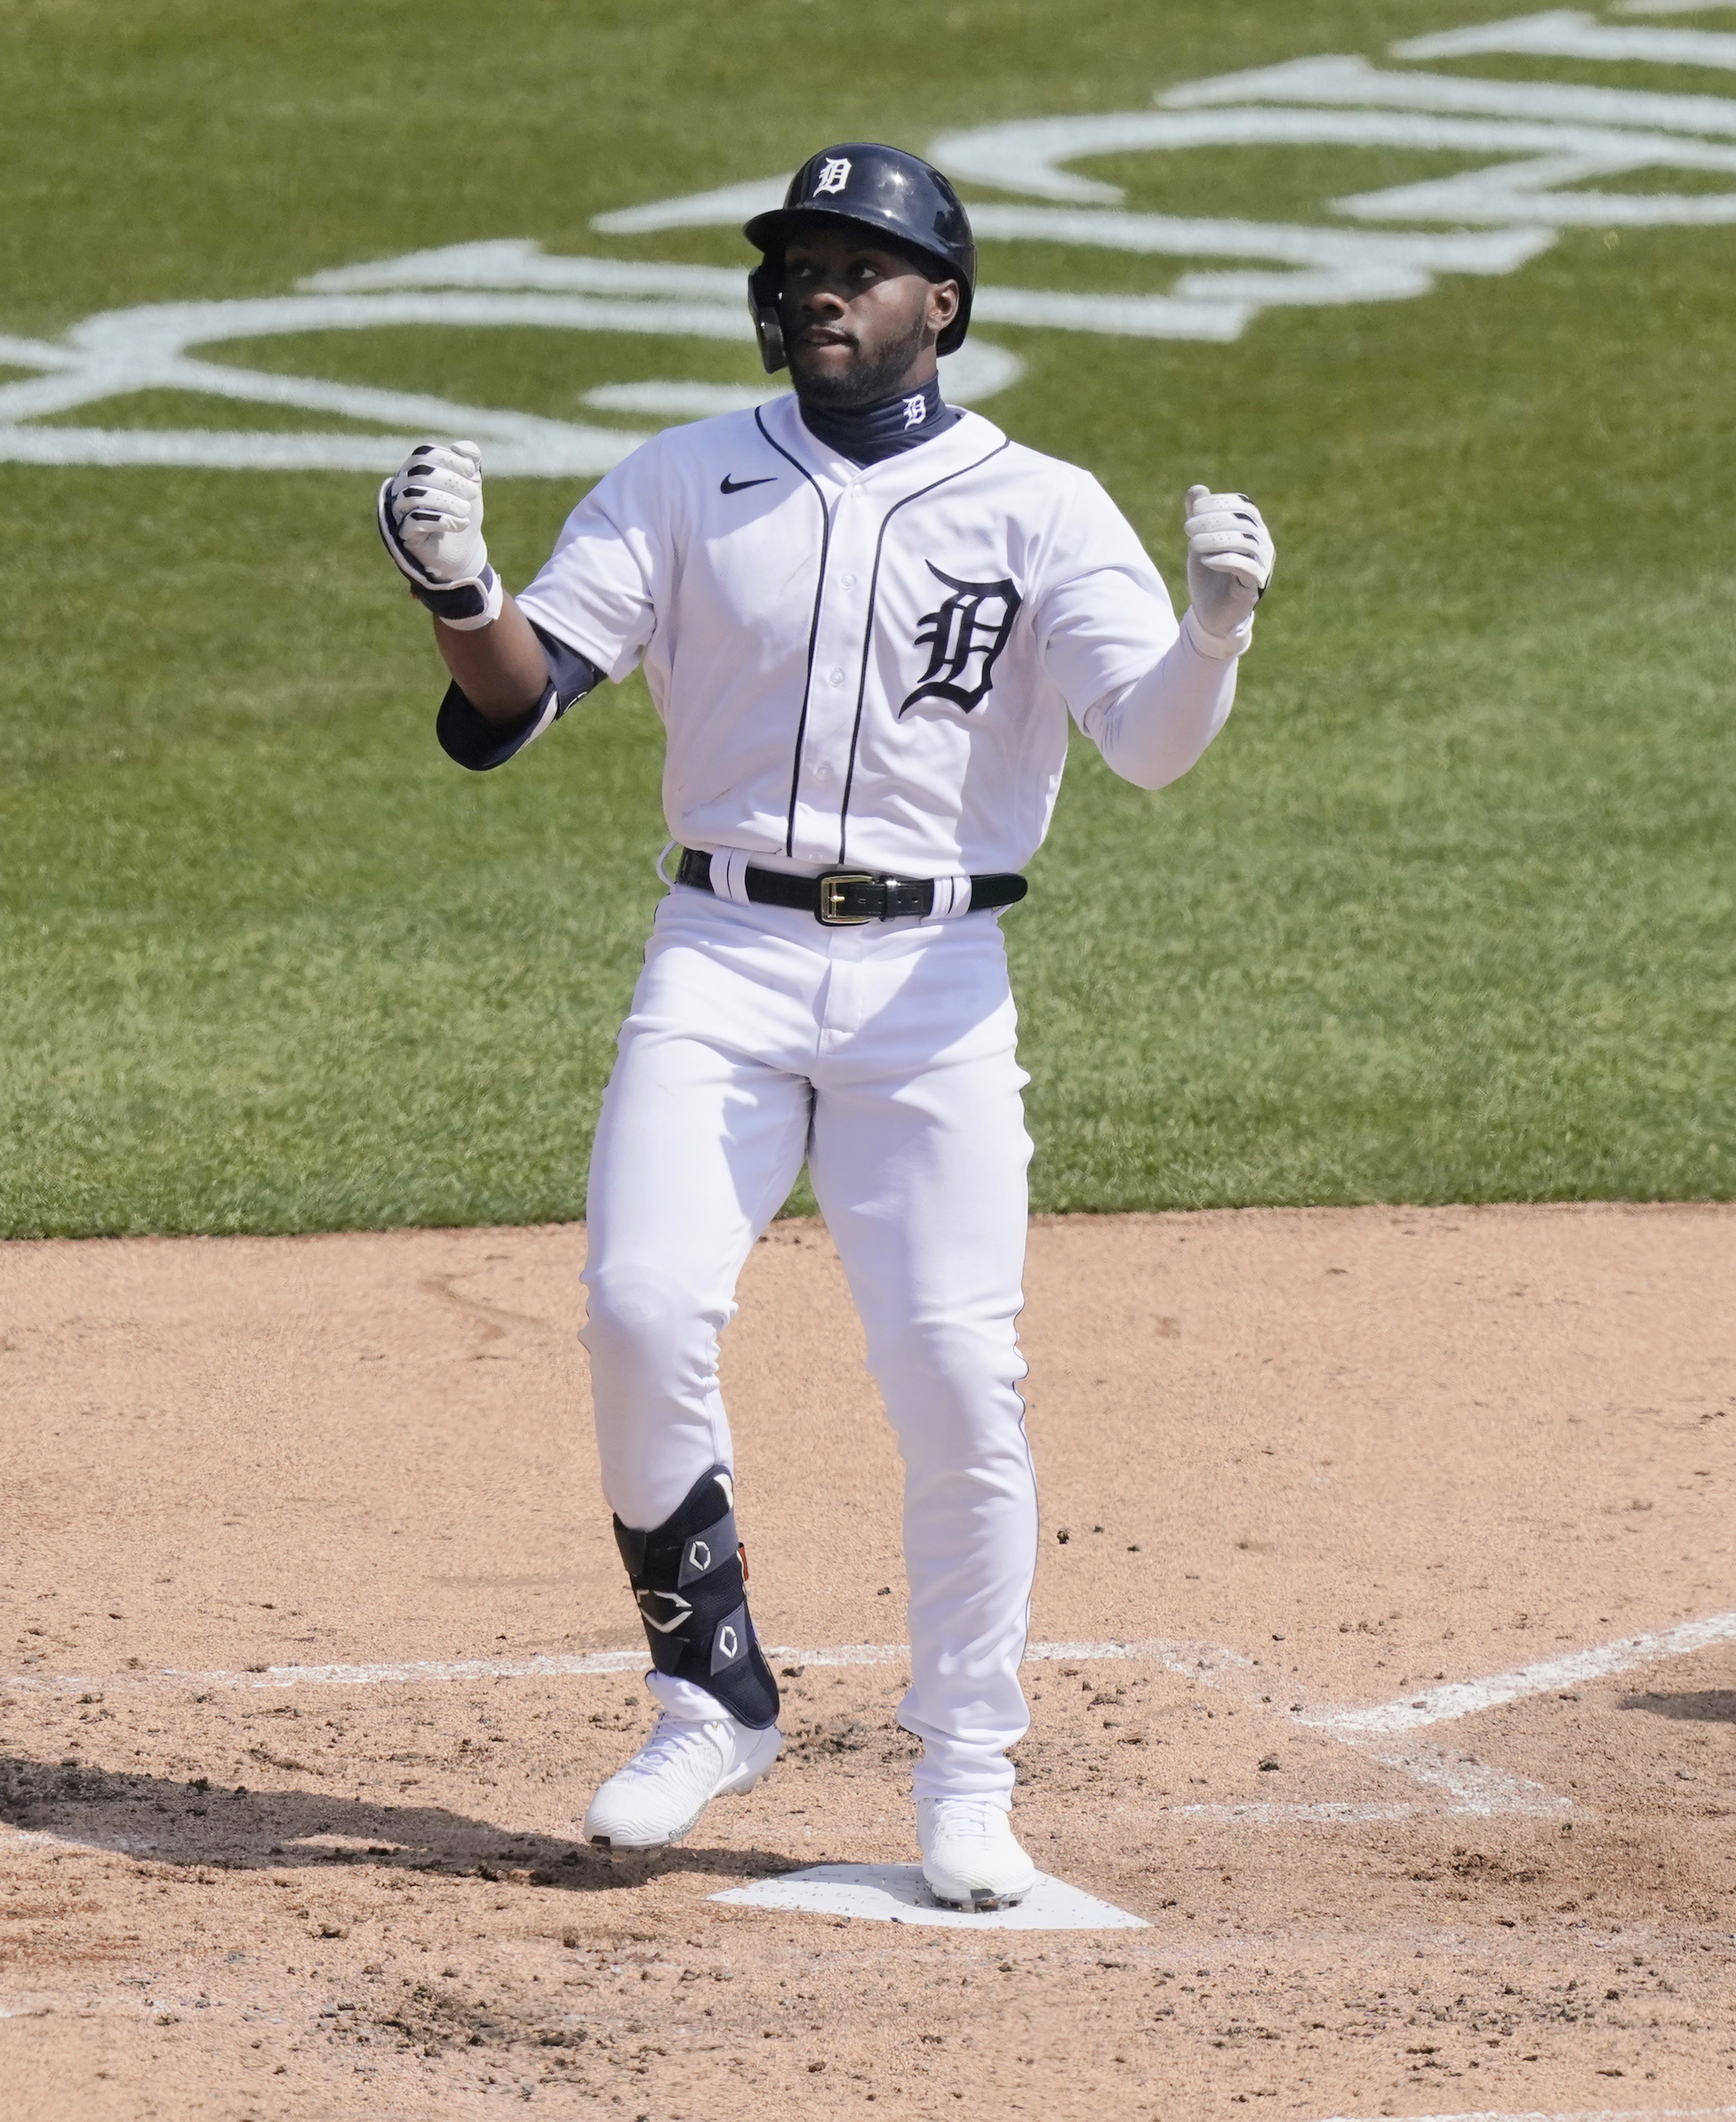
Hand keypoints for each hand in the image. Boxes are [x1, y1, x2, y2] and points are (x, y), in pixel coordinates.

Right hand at [376, 440, 502, 628]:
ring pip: (414, 495)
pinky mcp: (404, 535)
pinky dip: (441, 520)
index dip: (448, 458)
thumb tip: (462, 447)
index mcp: (416, 471)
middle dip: (450, 479)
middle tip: (474, 492)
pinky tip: (460, 525)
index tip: (471, 470)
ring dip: (446, 500)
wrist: (463, 551)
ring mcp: (400, 511)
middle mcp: (402, 487)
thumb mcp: (471, 484)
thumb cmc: (463, 512)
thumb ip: (470, 462)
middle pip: (418, 472)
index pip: (423, 453)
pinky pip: (414, 521)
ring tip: (466, 511)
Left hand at [1184, 485, 1274, 641]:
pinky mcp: (1256, 586)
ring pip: (1248, 543)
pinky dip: (1226, 560)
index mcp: (1252, 528)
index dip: (1220, 502)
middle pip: (1245, 522)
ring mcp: (1263, 564)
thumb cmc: (1208, 574)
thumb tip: (1197, 489)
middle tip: (1187, 527)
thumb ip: (1199, 517)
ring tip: (1193, 545)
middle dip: (1214, 520)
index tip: (1194, 509)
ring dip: (1217, 540)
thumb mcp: (1200, 541)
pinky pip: (1249, 568)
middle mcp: (1262, 543)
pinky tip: (1206, 561)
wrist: (1211, 612)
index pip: (1243, 506)